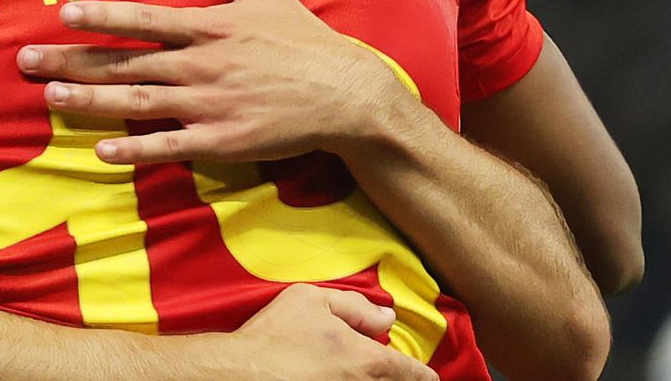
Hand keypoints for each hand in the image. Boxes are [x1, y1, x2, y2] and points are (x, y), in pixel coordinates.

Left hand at [17, 0, 420, 163]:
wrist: (348, 95)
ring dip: (92, 103)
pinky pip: (171, 146)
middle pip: (127, 63)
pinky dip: (136, 150)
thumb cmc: (302, 41)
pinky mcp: (222, 142)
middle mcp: (202, 66)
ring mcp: (210, 106)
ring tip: (51, 99)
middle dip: (73, 63)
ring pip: (139, 103)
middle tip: (26, 63)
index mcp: (210, 28)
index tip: (63, 13)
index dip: (103, 16)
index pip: (145, 20)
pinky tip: (102, 152)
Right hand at [221, 285, 437, 380]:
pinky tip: (340, 379)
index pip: (413, 374)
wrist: (241, 373)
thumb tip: (386, 318)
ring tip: (367, 375)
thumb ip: (356, 306)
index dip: (423, 375)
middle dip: (401, 380)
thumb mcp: (312, 299)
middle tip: (398, 374)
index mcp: (368, 360)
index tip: (429, 378)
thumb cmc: (276, 335)